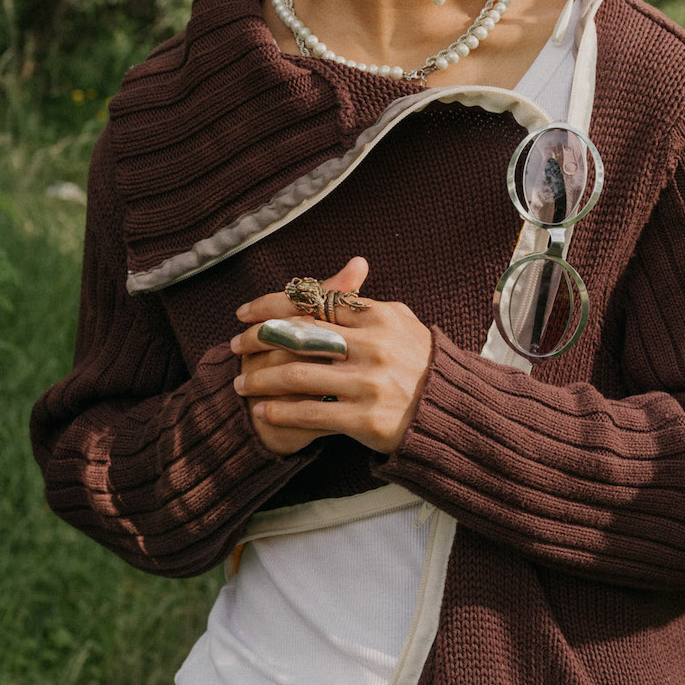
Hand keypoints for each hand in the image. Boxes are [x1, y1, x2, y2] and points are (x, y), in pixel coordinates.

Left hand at [231, 257, 433, 456]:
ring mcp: (369, 382)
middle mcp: (373, 346)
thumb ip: (368, 300)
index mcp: (378, 317)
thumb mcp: (400, 322)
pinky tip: (262, 412)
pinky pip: (311, 412)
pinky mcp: (366, 418)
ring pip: (297, 375)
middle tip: (233, 347)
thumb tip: (351, 266)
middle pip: (298, 335)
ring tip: (240, 384)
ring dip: (261, 379)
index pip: (314, 302)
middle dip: (258, 340)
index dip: (272, 306)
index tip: (244, 313)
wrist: (451, 412)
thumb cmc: (422, 362)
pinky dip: (281, 412)